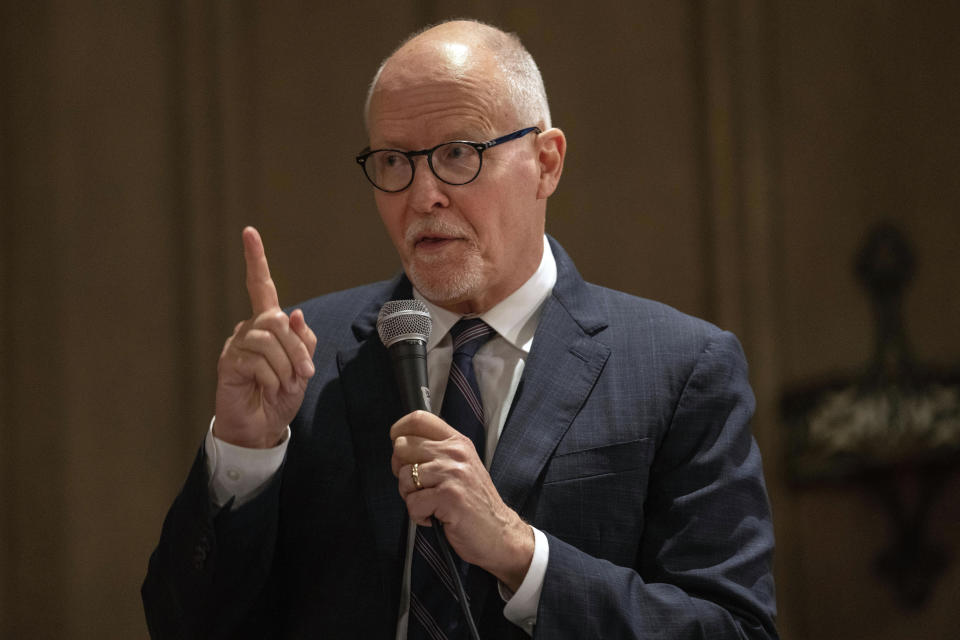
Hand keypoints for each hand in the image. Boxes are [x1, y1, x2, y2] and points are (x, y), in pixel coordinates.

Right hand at [214, 227, 317, 447]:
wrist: (261, 428)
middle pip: (277, 321)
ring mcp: (236, 344)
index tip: (249, 232)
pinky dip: (271, 377)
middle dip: (297, 349)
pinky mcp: (228, 363)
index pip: (261, 287)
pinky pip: (256, 360)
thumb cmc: (281, 396)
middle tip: (304, 374)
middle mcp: (249, 329)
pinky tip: (268, 388)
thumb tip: (294, 313)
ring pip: (268, 341)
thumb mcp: (302, 368)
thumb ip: (302, 340)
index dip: (256, 260)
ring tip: (283, 385)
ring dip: (285, 367)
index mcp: (268, 326)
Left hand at [390, 411, 534, 591]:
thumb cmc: (475, 504)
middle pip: (403, 446)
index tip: (398, 445)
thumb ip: (436, 452)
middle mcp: (456, 453)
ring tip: (431, 504)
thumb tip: (400, 446)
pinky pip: (412, 503)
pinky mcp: (449, 496)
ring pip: (403, 477)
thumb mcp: (461, 467)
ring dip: (411, 497)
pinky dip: (418, 516)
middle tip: (419, 486)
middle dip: (401, 470)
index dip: (399, 430)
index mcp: (458, 442)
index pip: (419, 418)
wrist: (500, 534)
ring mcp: (453, 473)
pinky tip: (435, 518)